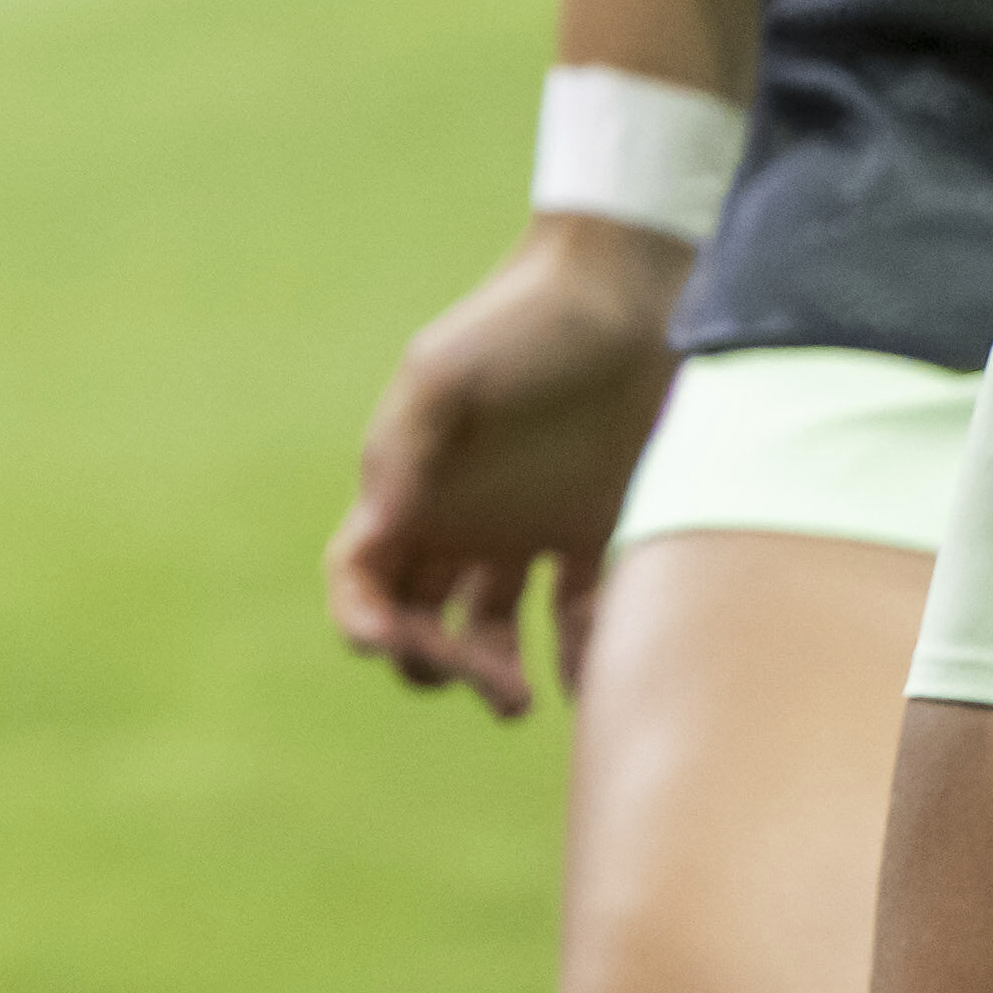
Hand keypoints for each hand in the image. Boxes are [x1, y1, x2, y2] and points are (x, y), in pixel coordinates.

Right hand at [319, 212, 692, 715]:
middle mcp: (462, 520)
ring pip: (492, 638)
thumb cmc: (522, 326)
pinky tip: (596, 671)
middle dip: (438, 665)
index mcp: (412, 489)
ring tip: (524, 697)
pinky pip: (582, 623)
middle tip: (490, 676)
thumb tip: (372, 535)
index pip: (361, 580)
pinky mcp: (598, 535)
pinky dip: (583, 660)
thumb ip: (401, 453)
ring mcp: (529, 531)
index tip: (393, 645)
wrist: (630, 296)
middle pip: (422, 625)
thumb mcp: (443, 376)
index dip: (364, 623)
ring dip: (495, 678)